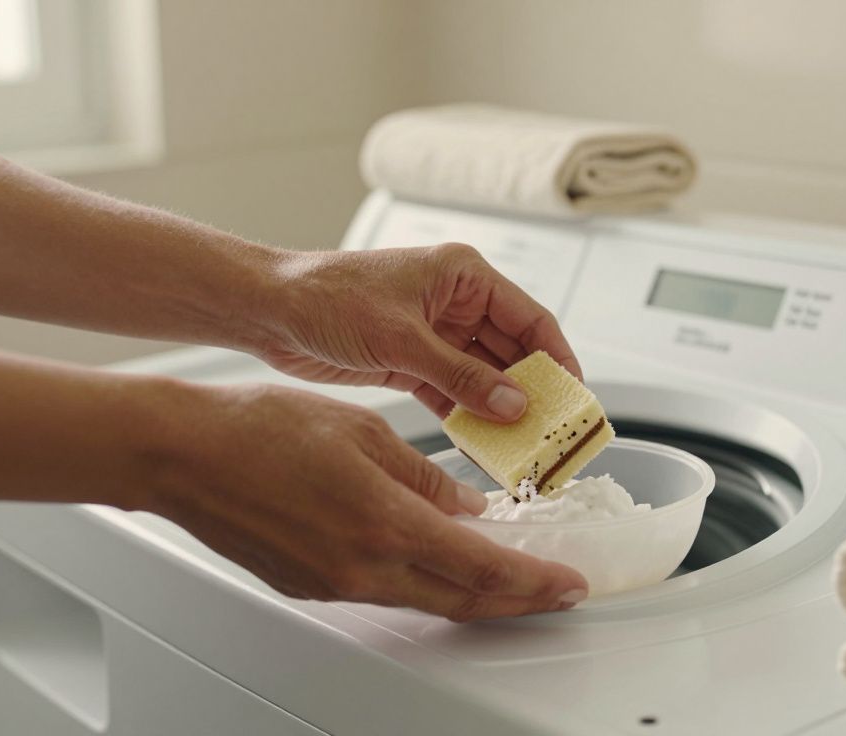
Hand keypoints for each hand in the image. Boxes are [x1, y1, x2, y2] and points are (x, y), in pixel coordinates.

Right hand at [146, 382, 588, 620]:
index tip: (568, 581)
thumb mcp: (364, 433)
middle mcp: (363, 566)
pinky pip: (385, 591)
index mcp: (385, 523)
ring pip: (425, 599)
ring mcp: (335, 583)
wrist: (183, 454)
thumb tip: (465, 504)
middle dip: (518, 599)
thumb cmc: (259, 429)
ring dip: (472, 592)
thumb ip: (424, 476)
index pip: (483, 567)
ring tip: (507, 575)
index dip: (535, 580)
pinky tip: (436, 561)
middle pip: (462, 599)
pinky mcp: (312, 585)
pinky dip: (424, 582)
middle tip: (554, 590)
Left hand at [249, 244, 581, 421]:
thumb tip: (513, 403)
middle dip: (532, 392)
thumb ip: (461, 375)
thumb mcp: (401, 339)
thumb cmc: (327, 297)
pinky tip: (482, 445)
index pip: (530, 319)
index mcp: (462, 275)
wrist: (269, 311)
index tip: (576, 396)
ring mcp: (434, 335)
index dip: (558, 358)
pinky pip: (453, 394)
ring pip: (484, 378)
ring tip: (523, 446)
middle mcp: (455, 303)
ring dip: (501, 410)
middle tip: (553, 431)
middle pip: (512, 352)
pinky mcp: (411, 363)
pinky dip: (467, 418)